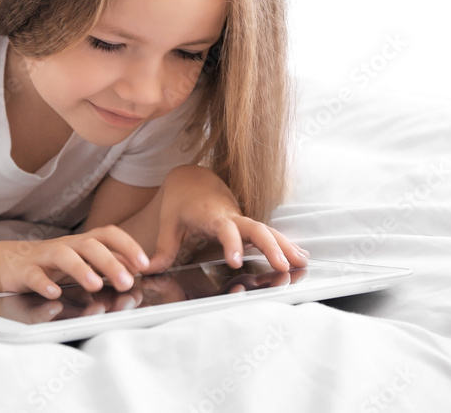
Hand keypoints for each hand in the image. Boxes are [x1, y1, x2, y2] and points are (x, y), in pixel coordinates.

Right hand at [0, 225, 150, 299]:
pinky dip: (44, 284)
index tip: (144, 264)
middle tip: (126, 282)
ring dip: (80, 269)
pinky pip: (34, 274)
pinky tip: (54, 294)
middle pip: (89, 245)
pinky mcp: (25, 271)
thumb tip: (135, 268)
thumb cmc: (54, 264)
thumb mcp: (83, 261)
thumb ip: (108, 264)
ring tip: (95, 285)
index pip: (108, 235)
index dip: (128, 246)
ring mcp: (44, 256)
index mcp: (82, 243)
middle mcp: (66, 245)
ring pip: (63, 255)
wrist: (11, 262)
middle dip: (110, 262)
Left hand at [147, 164, 309, 273]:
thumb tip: (147, 270)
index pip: (225, 229)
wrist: (192, 179)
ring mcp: (242, 219)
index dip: (231, 243)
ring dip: (286, 245)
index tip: (235, 261)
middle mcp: (231, 216)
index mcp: (211, 215)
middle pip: (256, 229)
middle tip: (283, 266)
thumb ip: (163, 249)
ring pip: (268, 230)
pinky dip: (286, 243)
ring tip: (303, 263)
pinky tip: (301, 256)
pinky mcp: (248, 224)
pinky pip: (269, 233)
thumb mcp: (168, 223)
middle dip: (270, 247)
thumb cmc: (180, 202)